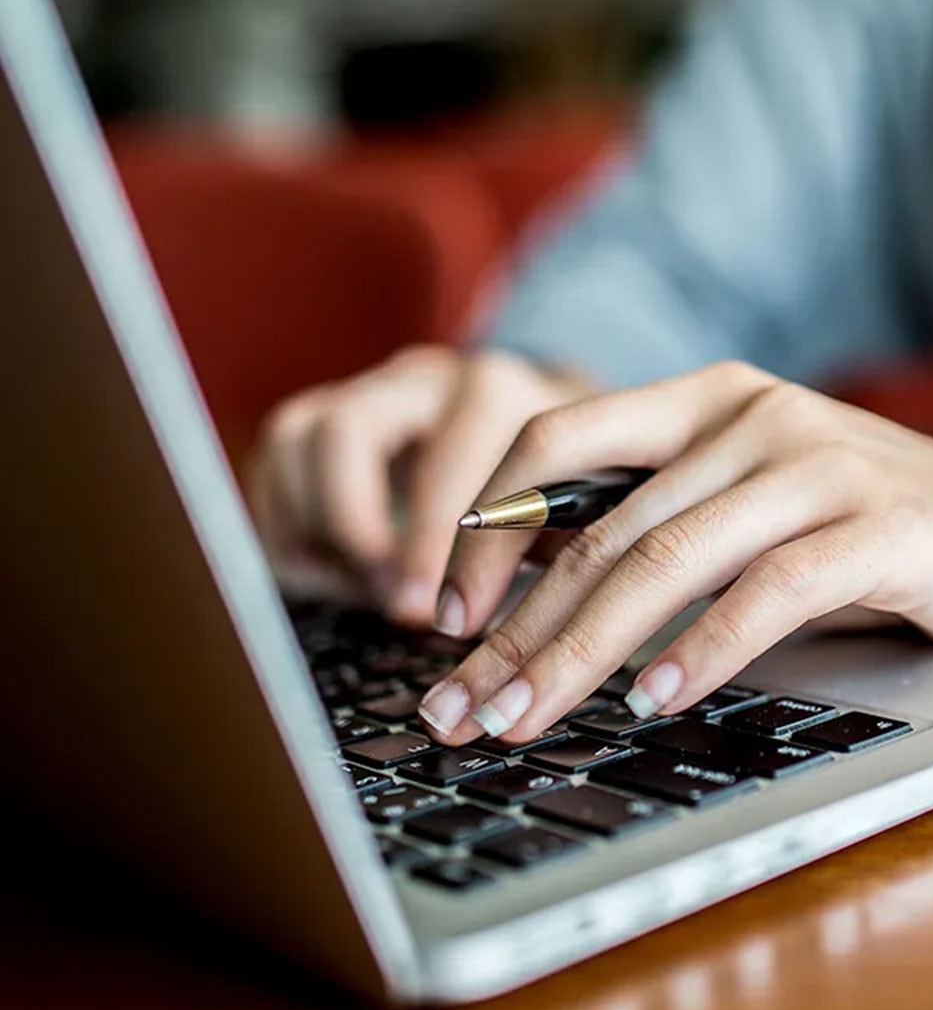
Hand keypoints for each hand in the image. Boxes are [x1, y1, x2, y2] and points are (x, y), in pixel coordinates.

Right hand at [247, 347, 592, 623]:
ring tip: (362, 585)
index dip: (429, 545)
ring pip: (301, 438)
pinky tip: (329, 568)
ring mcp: (373, 389)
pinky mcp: (335, 411)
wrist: (559, 426)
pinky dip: (288, 518)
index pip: (446, 458)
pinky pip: (279, 454)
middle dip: (355, 528)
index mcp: (495, 393)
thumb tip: (506, 631)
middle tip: (386, 597)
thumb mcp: (575, 507)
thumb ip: (544, 547)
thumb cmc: (568, 482)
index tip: (431, 610)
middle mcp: (426, 378)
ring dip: (316, 523)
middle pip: (347, 432)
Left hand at [416, 361, 932, 742]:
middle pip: (601, 526)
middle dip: (518, 629)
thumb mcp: (756, 503)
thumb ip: (664, 520)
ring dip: (583, 653)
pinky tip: (653, 701)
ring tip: (528, 721)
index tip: (441, 621)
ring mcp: (816, 464)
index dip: (483, 529)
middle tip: (461, 708)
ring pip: (667, 560)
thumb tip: (532, 596)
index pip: (555, 438)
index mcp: (707, 398)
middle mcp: (752, 415)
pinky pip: (767, 591)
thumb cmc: (878, 526)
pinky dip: (700, 652)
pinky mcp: (877, 525)